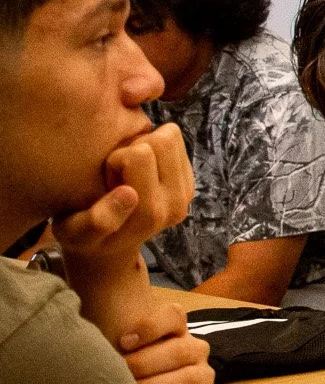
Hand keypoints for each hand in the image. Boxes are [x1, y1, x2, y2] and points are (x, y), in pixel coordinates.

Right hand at [52, 125, 193, 267]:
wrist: (110, 247)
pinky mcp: (189, 181)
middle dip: (133, 148)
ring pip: (171, 136)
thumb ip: (98, 220)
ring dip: (145, 146)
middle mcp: (176, 203)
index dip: (115, 159)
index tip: (107, 181)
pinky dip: (155, 148)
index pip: (140, 155)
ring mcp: (186, 191)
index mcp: (150, 213)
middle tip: (117, 172)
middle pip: (162, 140)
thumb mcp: (77, 233)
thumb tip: (129, 194)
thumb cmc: (85, 236)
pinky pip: (176, 142)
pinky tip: (140, 169)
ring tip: (128, 171)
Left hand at [119, 300, 218, 383]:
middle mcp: (194, 350)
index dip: (150, 326)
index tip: (123, 341)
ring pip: (192, 375)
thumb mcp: (116, 352)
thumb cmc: (122, 375)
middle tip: (123, 374)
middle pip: (180, 349)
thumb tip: (85, 314)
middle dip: (148, 362)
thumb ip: (112, 336)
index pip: (174, 315)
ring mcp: (204, 376)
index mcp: (175, 332)